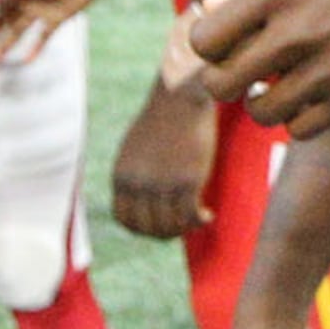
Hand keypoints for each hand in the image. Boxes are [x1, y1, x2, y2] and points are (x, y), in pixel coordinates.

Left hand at [112, 80, 219, 239]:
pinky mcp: (187, 181)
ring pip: (169, 226)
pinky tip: (207, 215)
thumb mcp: (135, 148)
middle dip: (165, 233)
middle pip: (147, 228)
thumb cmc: (163, 117)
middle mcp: (138, 184)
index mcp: (122, 176)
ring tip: (196, 219)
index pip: (124, 219)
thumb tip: (142, 197)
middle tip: (181, 226)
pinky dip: (199, 222)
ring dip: (183, 229)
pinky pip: (190, 217)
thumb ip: (135, 174)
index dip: (141, 229)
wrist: (182, 95)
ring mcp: (162, 184)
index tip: (158, 225)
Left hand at [191, 0, 329, 136]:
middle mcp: (294, 28)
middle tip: (253, 73)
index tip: (233, 44)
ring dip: (265, 102)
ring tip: (286, 84)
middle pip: (220, 84)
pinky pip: (299, 129)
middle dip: (230, 81)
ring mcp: (324, 68)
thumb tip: (209, 9)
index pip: (205, 39)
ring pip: (259, 112)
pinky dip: (301, 119)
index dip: (213, 46)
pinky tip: (318, 95)